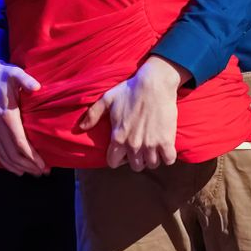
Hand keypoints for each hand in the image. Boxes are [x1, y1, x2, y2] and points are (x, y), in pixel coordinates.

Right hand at [0, 56, 50, 176]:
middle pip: (12, 153)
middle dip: (28, 165)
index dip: (31, 157)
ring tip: (34, 172)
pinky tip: (17, 169)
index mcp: (6, 115)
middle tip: (44, 172)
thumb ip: (26, 80)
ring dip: (18, 167)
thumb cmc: (5, 76)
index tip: (44, 165)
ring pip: (3, 156)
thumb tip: (36, 87)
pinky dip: (6, 163)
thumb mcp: (16, 73)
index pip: (20, 143)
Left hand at [77, 56, 188, 171]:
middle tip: (140, 148)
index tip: (123, 152)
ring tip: (153, 148)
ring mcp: (151, 144)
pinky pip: (169, 159)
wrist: (154, 83)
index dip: (118, 158)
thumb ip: (93, 114)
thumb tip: (81, 127)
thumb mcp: (107, 99)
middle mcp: (133, 145)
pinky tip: (166, 148)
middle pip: (135, 166)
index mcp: (118, 137)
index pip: (113, 162)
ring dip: (152, 158)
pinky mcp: (166, 140)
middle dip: (137, 159)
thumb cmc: (130, 90)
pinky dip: (168, 156)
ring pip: (152, 164)